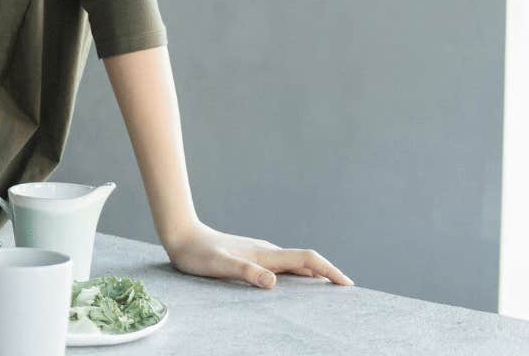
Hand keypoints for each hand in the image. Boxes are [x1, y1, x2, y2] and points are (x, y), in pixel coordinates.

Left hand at [163, 221, 352, 287]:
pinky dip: (297, 275)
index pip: (306, 259)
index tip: (347, 285)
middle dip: (328, 275)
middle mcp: (266, 252)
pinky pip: (282, 267)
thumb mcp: (219, 266)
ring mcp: (259, 253)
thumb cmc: (197, 254)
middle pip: (306, 262)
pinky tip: (294, 286)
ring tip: (329, 292)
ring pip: (295, 264)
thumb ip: (244, 272)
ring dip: (314, 276)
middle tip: (348, 292)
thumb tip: (272, 282)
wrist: (181, 235)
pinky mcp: (251, 257)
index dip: (329, 271)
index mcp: (265, 254)